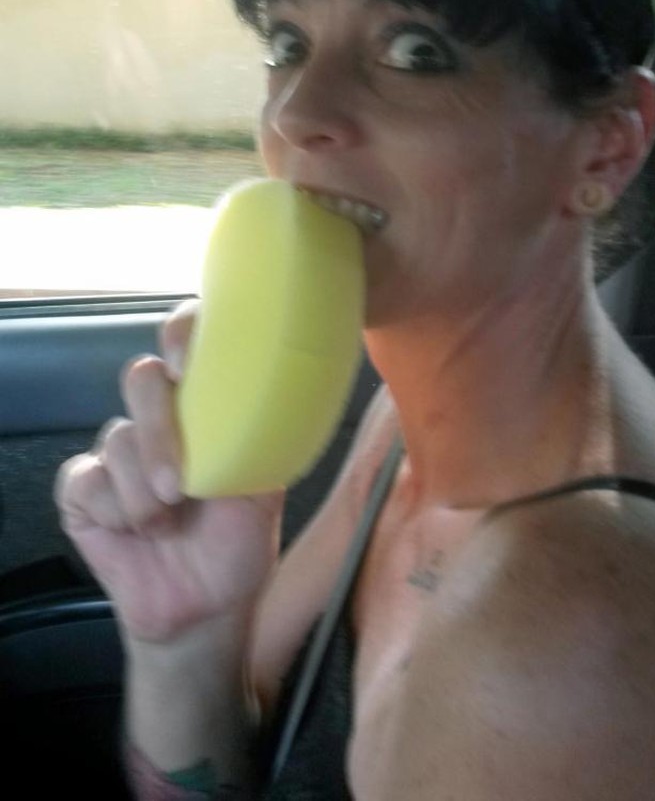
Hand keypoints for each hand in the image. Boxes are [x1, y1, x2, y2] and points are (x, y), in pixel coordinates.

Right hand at [55, 300, 283, 642]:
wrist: (205, 608)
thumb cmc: (239, 543)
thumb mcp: (266, 489)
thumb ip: (264, 438)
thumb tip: (279, 395)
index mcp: (205, 408)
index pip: (187, 341)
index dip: (182, 334)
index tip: (188, 361)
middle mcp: (161, 419)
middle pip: (142, 378)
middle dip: (160, 430)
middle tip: (180, 486)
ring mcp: (120, 451)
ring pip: (117, 437)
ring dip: (143, 492)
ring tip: (169, 526)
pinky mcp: (86, 489)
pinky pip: (87, 479)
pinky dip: (115, 510)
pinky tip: (136, 532)